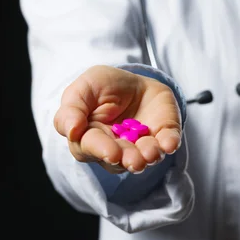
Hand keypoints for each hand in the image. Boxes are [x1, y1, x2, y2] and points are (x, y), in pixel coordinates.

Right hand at [54, 65, 181, 173]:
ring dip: (148, 156)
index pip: (90, 148)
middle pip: (118, 160)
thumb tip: (71, 131)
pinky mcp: (162, 135)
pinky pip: (167, 142)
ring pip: (143, 157)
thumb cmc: (103, 86)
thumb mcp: (83, 88)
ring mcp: (140, 144)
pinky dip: (169, 143)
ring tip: (150, 152)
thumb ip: (72, 108)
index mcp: (90, 137)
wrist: (134, 79)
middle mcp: (115, 147)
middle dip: (127, 159)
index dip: (100, 150)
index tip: (111, 152)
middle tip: (133, 159)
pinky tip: (169, 144)